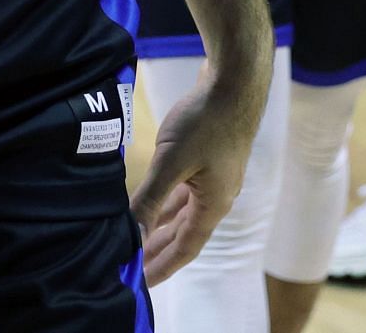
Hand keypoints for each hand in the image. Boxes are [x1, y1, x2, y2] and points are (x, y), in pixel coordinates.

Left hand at [129, 64, 268, 286]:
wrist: (234, 82)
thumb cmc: (206, 121)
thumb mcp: (171, 162)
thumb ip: (150, 200)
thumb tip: (131, 235)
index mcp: (213, 205)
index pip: (185, 248)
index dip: (162, 266)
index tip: (142, 283)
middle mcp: (217, 196)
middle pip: (184, 233)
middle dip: (158, 250)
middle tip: (133, 267)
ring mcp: (214, 177)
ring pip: (184, 212)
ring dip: (161, 226)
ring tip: (137, 239)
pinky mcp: (209, 159)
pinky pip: (185, 191)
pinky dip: (168, 202)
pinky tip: (153, 200)